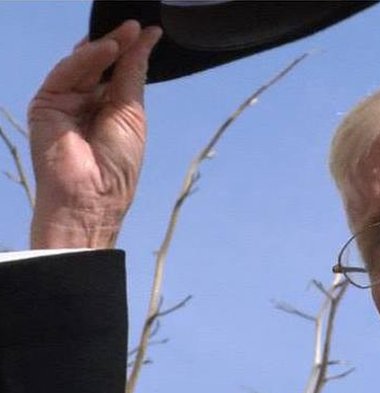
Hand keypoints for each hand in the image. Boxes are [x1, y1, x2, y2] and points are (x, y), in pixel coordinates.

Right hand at [28, 21, 161, 248]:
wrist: (92, 196)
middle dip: (120, 44)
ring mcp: (65, 102)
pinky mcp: (46, 103)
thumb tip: (143, 42)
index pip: (120, 72)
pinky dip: (87, 58)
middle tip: (137, 26)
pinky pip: (66, 73)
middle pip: (101, 64)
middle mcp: (86, 103)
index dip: (134, 51)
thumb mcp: (132, 113)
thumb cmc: (117, 167)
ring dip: (106, 46)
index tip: (150, 32)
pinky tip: (107, 48)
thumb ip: (132, 75)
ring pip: (83, 64)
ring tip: (127, 33)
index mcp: (109, 109)